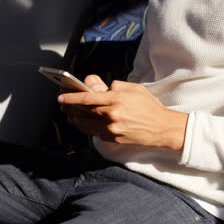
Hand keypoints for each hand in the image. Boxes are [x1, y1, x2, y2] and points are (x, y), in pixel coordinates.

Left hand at [58, 75, 187, 150]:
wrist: (161, 128)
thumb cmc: (149, 106)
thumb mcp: (134, 88)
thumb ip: (115, 86)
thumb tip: (100, 88)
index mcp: (116, 99)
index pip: (87, 97)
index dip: (71, 97)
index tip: (61, 97)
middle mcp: (112, 114)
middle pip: (83, 111)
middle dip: (70, 107)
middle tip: (62, 104)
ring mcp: (111, 128)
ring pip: (85, 124)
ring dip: (74, 119)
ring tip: (69, 114)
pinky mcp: (113, 138)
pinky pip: (94, 132)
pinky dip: (86, 127)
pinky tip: (83, 123)